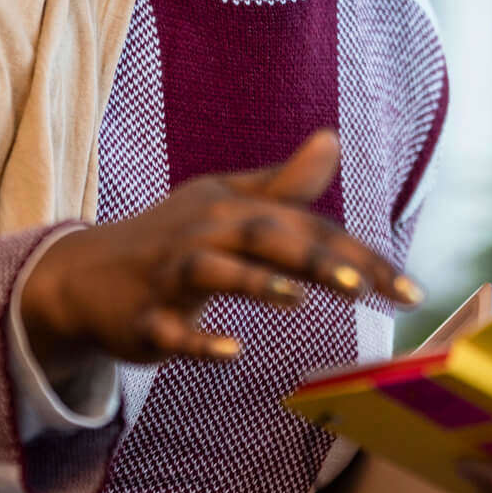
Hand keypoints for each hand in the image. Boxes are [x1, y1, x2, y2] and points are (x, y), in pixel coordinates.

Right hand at [19, 129, 421, 370]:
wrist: (82, 275)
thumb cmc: (171, 237)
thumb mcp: (223, 202)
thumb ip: (283, 184)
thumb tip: (333, 140)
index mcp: (233, 207)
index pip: (308, 227)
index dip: (359, 255)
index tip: (409, 288)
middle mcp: (205, 233)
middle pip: (266, 238)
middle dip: (316, 259)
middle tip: (365, 287)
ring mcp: (170, 276)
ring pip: (215, 273)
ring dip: (254, 283)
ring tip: (297, 298)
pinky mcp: (143, 320)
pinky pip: (170, 332)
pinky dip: (197, 341)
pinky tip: (230, 352)